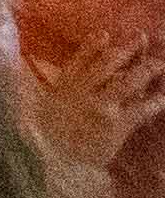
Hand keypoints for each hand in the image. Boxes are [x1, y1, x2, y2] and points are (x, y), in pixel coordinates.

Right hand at [29, 20, 164, 170]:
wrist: (53, 163)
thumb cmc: (46, 140)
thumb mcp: (44, 111)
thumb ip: (55, 94)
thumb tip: (70, 83)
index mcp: (62, 88)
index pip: (79, 60)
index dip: (92, 46)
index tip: (104, 34)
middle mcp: (81, 92)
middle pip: (107, 64)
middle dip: (126, 50)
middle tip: (142, 37)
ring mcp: (100, 106)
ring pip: (127, 82)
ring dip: (146, 70)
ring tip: (160, 64)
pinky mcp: (116, 124)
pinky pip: (139, 109)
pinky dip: (153, 103)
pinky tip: (162, 98)